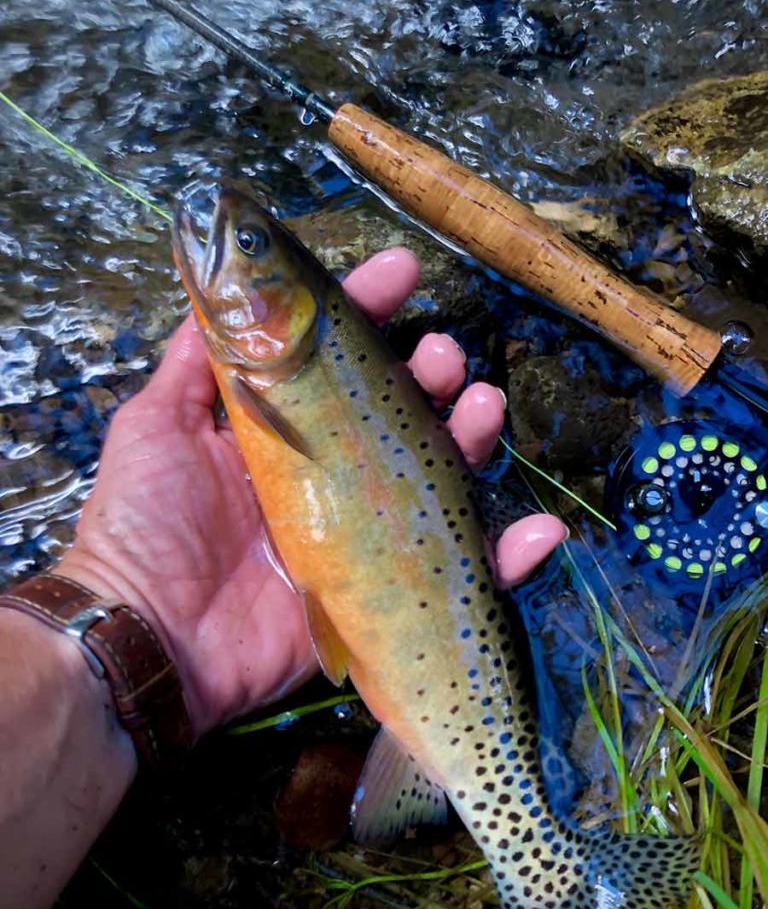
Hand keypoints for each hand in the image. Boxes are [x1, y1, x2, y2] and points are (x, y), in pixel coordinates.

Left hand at [58, 249, 566, 736]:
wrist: (151, 638)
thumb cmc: (148, 522)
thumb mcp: (156, 425)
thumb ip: (191, 362)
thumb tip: (214, 285)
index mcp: (283, 431)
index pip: (337, 360)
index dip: (370, 312)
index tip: (403, 270)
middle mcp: (328, 475)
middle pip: (400, 415)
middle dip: (431, 374)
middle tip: (443, 357)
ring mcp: (360, 532)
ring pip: (439, 478)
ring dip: (473, 439)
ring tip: (483, 408)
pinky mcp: (383, 592)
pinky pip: (463, 573)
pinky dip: (512, 556)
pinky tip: (540, 530)